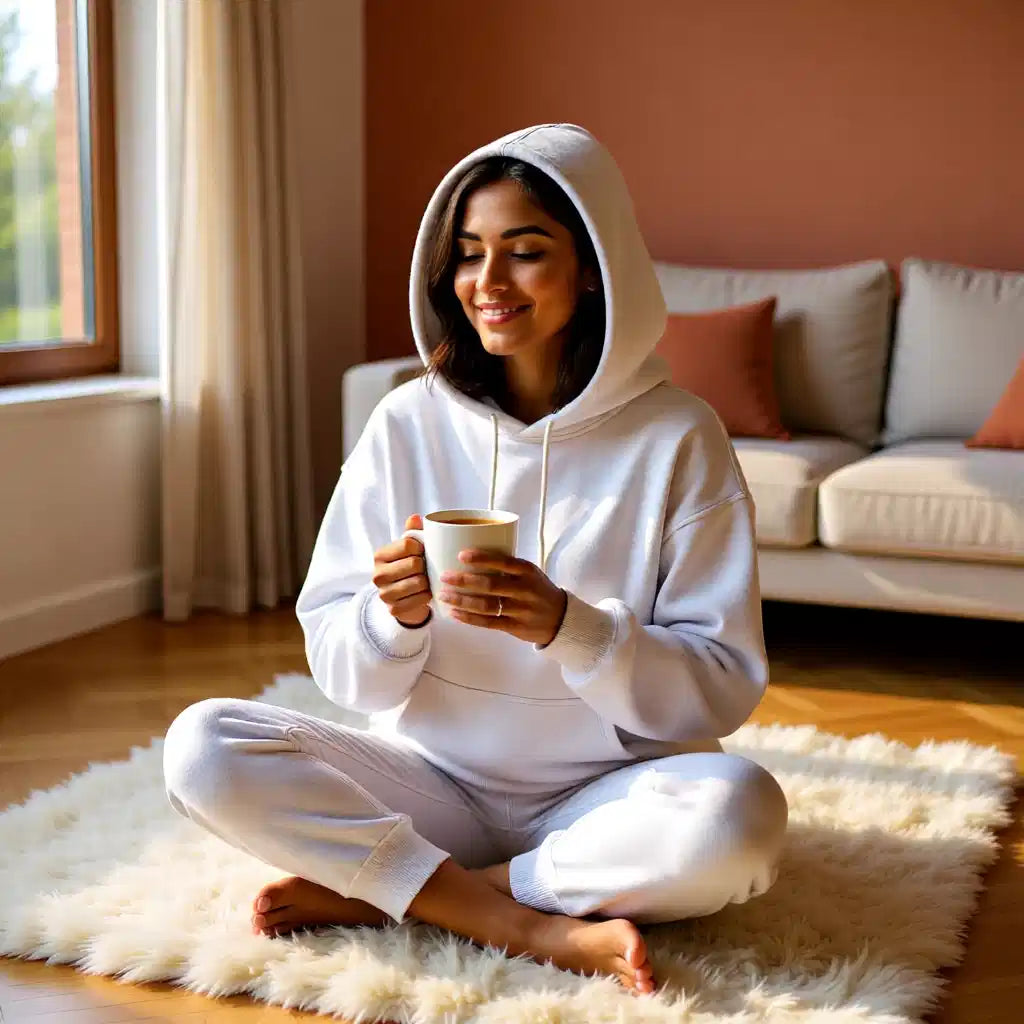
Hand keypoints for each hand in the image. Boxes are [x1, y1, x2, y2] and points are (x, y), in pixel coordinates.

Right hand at [372, 515, 431, 626]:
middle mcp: (377, 574)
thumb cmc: (408, 567)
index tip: (423, 552)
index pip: (409, 544)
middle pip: (415, 564)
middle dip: (426, 566)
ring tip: (426, 580)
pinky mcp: (393, 609)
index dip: (422, 547)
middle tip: (426, 568)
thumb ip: (412, 532)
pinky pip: (420, 599)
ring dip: (427, 582)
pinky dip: (427, 596)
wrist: (404, 598)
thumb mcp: (409, 549)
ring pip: (419, 582)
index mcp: (380, 555)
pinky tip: (425, 593)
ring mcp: (384, 594)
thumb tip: (415, 517)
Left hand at [437, 551, 567, 646]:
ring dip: (462, 601)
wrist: (560, 618)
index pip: (504, 562)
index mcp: (527, 571)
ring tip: (444, 595)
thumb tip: (470, 556)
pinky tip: (454, 614)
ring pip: (487, 606)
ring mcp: (521, 610)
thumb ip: (507, 566)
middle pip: (491, 585)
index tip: (461, 555)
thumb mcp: (530, 573)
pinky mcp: (516, 627)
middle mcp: (525, 590)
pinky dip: (469, 619)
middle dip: (464, 581)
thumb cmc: (537, 590)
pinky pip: (489, 623)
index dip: (482, 558)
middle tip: (444, 576)